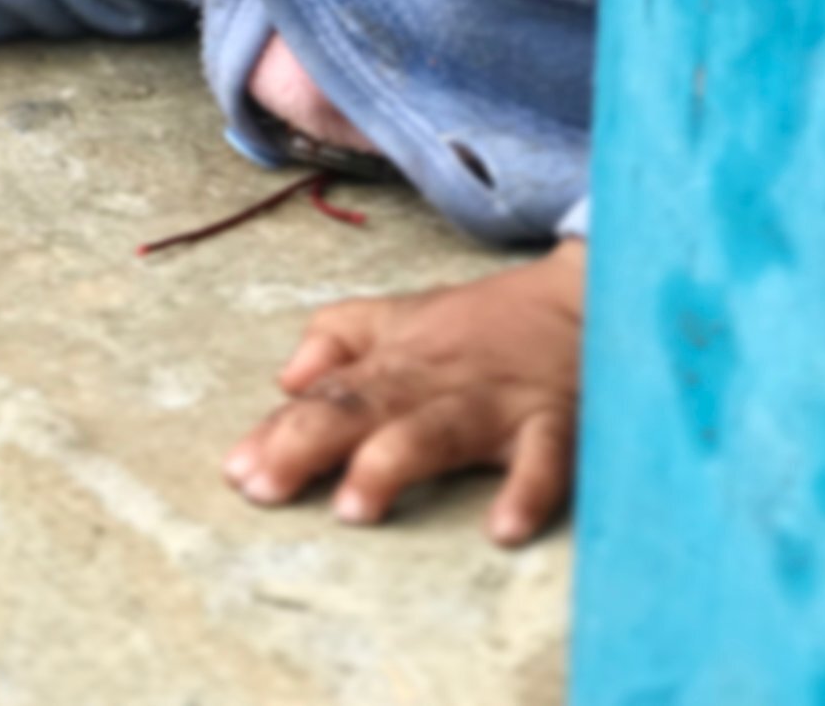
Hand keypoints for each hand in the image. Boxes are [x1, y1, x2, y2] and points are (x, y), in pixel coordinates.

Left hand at [221, 240, 584, 545]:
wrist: (587, 295)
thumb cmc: (485, 322)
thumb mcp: (401, 315)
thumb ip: (337, 339)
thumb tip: (285, 380)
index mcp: (396, 362)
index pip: (325, 398)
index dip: (278, 432)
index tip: (237, 471)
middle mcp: (436, 382)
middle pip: (362, 409)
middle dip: (308, 445)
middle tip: (265, 488)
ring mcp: (495, 402)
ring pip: (436, 431)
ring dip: (393, 464)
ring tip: (354, 507)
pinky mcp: (557, 422)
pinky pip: (544, 459)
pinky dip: (527, 491)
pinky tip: (502, 529)